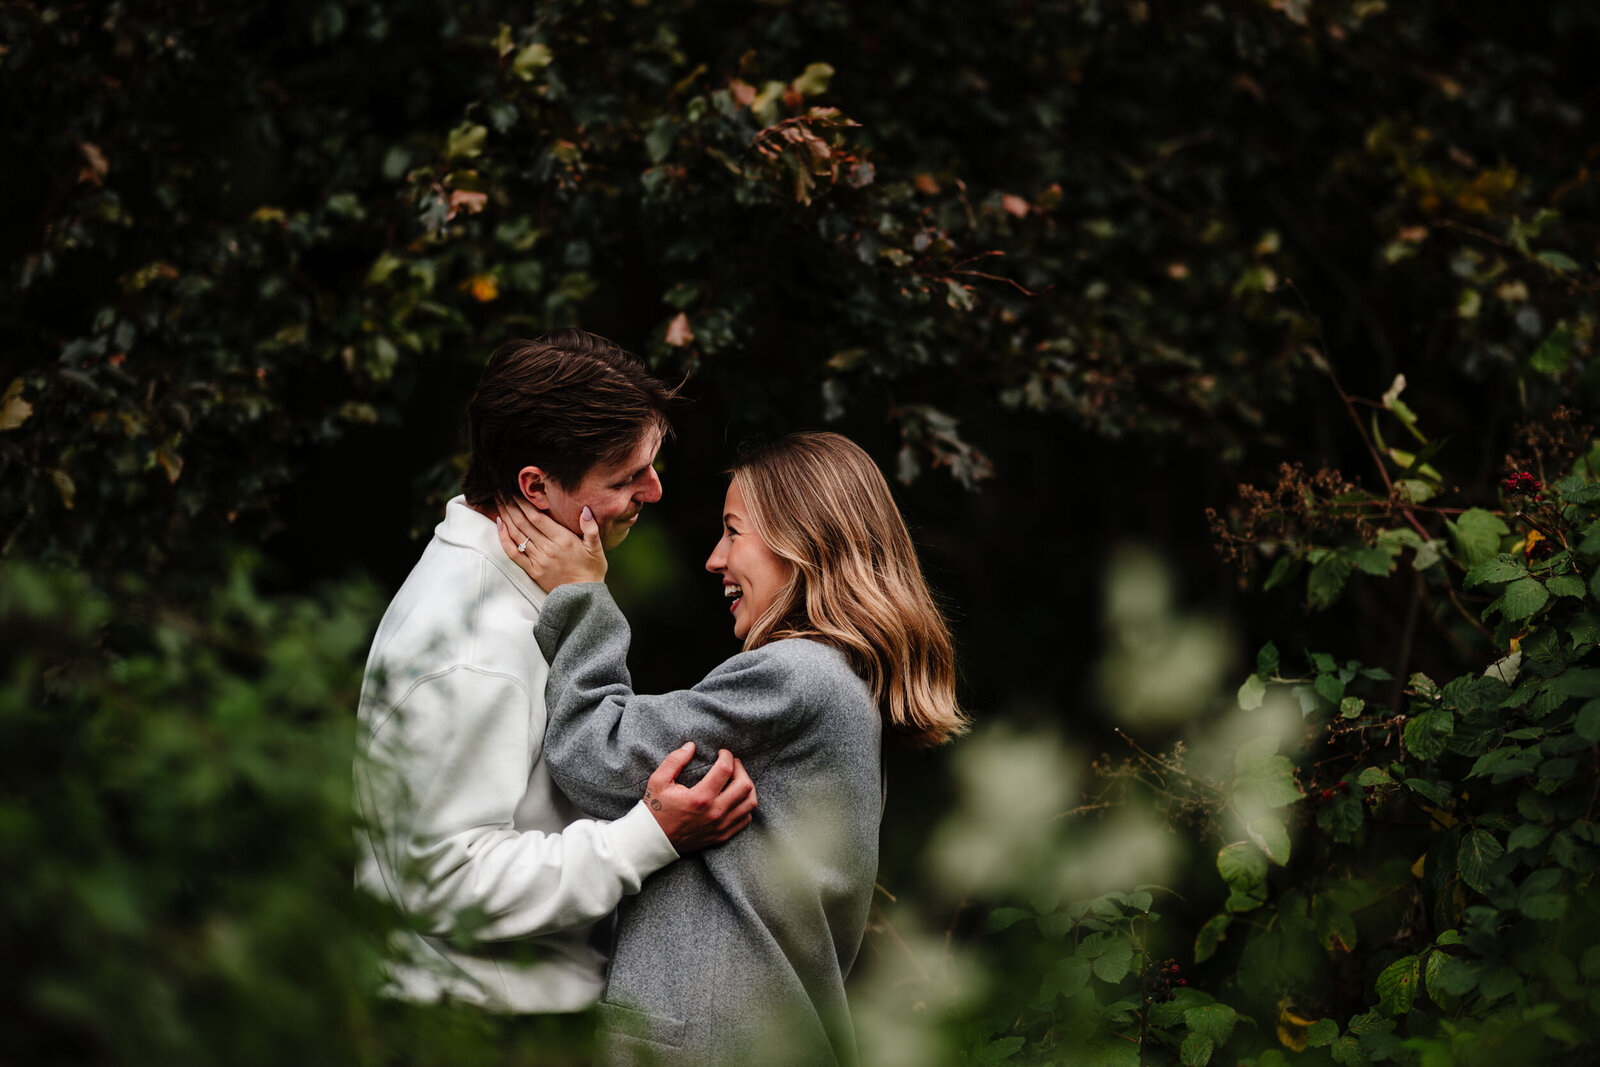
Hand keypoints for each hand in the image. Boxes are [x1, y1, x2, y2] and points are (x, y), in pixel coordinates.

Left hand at [497, 497, 606, 588]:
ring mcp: (537, 560)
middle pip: (523, 523)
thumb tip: (586, 509)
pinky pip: (513, 552)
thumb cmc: (592, 571)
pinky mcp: (532, 570)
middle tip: (501, 490)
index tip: (515, 490)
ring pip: (516, 534)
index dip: (524, 502)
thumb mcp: (597, 549)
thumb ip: (591, 528)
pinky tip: (499, 525)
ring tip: (498, 502)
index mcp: (563, 540)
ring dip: (506, 516)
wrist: (583, 598)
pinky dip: (504, 538)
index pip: (537, 517)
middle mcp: (547, 548)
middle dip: (510, 505)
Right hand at [643, 742, 757, 851]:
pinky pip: (745, 819)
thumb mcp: (658, 781)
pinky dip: (745, 806)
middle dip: (741, 769)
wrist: (654, 840)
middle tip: (732, 764)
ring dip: (747, 787)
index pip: (725, 769)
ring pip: (750, 803)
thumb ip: (675, 760)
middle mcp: (714, 812)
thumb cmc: (656, 809)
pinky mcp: (722, 836)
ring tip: (737, 779)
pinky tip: (735, 798)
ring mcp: (720, 826)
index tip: (723, 753)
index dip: (727, 756)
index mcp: (700, 797)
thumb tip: (691, 746)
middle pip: (744, 785)